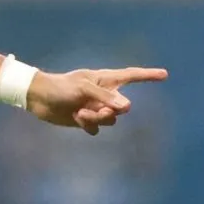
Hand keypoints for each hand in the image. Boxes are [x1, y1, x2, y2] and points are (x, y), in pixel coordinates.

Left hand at [26, 66, 167, 133]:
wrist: (39, 98)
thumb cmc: (60, 87)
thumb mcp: (83, 89)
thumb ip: (105, 97)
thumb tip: (126, 107)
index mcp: (105, 80)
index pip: (131, 76)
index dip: (148, 76)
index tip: (164, 74)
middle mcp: (103, 94)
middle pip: (122, 107)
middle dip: (108, 111)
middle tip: (90, 109)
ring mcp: (96, 107)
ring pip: (110, 120)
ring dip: (96, 119)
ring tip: (79, 112)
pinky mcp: (86, 120)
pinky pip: (97, 129)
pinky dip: (88, 126)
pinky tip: (76, 118)